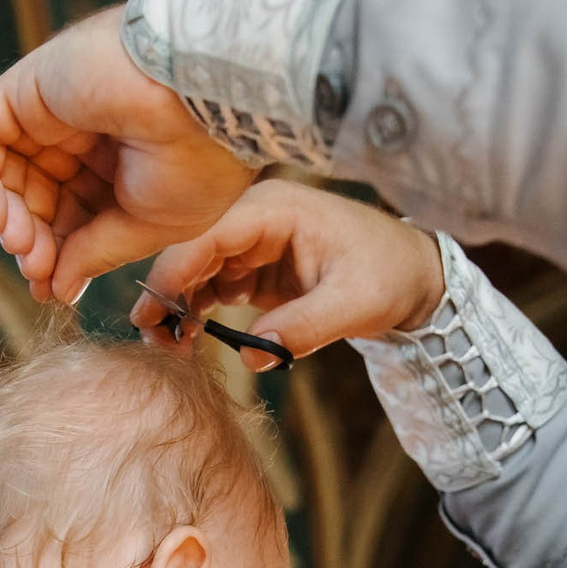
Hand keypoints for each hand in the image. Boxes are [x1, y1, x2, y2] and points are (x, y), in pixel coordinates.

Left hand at [0, 6, 256, 301]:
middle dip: (34, 241)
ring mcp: (55, 109)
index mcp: (125, 164)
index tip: (52, 290)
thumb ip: (97, 252)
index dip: (60, 254)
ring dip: (7, 218)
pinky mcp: (28, 87)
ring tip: (20, 248)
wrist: (205, 96)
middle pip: (38, 197)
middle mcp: (88, 136)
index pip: (75, 214)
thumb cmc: (199, 160)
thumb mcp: (150, 226)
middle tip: (37, 272)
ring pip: (7, 171)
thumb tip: (58, 289)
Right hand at [130, 181, 445, 365]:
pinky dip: (196, 311)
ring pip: (195, 271)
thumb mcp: (356, 304)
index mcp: (274, 209)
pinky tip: (187, 340)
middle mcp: (254, 217)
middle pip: (191, 251)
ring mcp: (251, 242)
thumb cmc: (390, 275)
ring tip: (167, 348)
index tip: (152, 317)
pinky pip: (211, 286)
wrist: (414, 274)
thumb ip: (305, 328)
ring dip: (177, 306)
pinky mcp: (254, 268)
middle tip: (152, 342)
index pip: (207, 236)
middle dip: (166, 294)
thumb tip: (252, 358)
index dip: (173, 274)